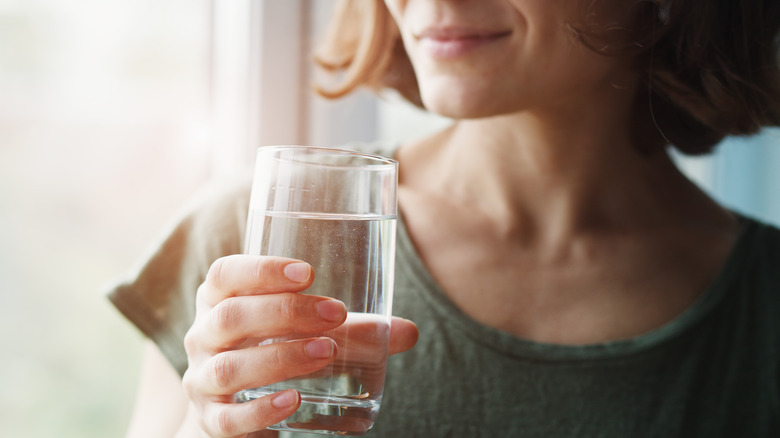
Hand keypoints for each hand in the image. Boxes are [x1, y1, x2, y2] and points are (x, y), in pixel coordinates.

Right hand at [180, 255, 417, 437]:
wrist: (235, 409)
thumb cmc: (272, 351)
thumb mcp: (305, 333)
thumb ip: (353, 330)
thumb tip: (408, 331)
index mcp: (219, 301)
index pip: (226, 274)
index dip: (261, 270)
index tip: (308, 272)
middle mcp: (202, 336)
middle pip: (230, 317)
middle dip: (284, 313)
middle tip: (334, 313)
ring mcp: (202, 380)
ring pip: (229, 367)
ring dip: (279, 357)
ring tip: (325, 352)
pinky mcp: (211, 421)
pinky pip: (227, 419)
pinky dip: (260, 410)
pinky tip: (293, 401)